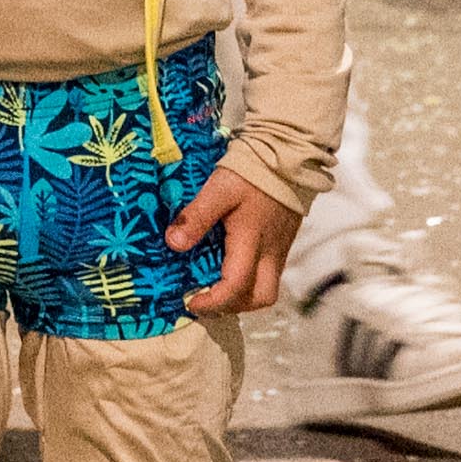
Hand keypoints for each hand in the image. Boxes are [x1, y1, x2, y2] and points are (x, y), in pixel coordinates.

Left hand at [170, 168, 298, 318]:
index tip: (190, 302)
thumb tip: (173, 244)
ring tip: (217, 287)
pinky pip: (268, 273)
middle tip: (207, 299)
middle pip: (261, 298)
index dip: (211, 302)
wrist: (287, 155)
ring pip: (267, 289)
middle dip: (233, 306)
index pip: (236, 286)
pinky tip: (229, 266)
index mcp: (252, 242)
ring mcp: (280, 249)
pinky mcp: (282, 242)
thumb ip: (196, 217)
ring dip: (242, 296)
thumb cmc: (251, 171)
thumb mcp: (218, 190)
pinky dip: (249, 280)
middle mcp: (271, 252)